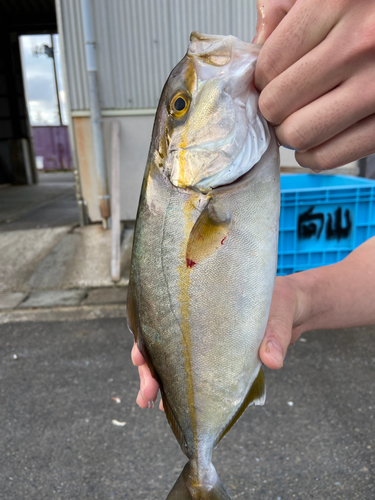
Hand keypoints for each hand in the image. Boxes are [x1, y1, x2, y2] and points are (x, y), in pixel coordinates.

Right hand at [131, 274, 308, 408]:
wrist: (296, 307)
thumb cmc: (283, 298)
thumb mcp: (280, 310)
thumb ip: (275, 333)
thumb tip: (271, 360)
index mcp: (203, 301)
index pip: (165, 316)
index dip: (148, 336)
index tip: (140, 354)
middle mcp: (198, 321)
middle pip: (162, 342)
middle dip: (149, 369)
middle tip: (147, 393)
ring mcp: (205, 340)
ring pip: (172, 359)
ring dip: (159, 381)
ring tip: (151, 403)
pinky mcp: (217, 356)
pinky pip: (193, 372)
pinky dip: (180, 387)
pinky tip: (170, 404)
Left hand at [254, 0, 374, 170]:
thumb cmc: (369, 7)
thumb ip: (281, 13)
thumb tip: (252, 57)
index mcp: (339, 1)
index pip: (269, 64)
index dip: (262, 78)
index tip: (271, 79)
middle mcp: (361, 43)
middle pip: (277, 105)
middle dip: (273, 108)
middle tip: (285, 101)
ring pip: (299, 135)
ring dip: (291, 133)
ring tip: (301, 118)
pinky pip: (327, 156)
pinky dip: (312, 155)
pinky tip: (316, 139)